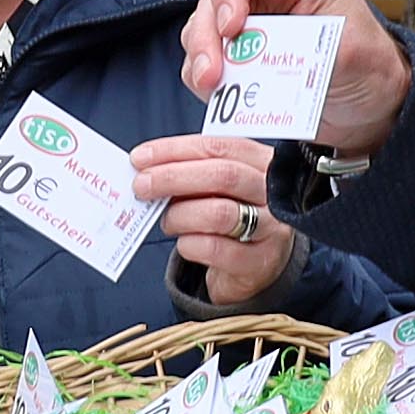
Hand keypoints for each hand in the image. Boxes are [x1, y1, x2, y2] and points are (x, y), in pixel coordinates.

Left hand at [129, 133, 296, 304]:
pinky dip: (189, 244)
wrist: (257, 267)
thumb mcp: (220, 188)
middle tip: (141, 186)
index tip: (141, 157)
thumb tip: (147, 170)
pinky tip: (184, 243)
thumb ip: (192, 173)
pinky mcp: (259, 261)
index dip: (176, 149)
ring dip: (180, 215)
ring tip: (167, 221)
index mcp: (263, 162)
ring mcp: (271, 228)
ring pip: (219, 213)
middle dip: (173, 177)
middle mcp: (273, 192)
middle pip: (222, 175)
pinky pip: (215, 249)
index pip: (219, 146)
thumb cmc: (232, 218)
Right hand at [178, 0, 414, 152]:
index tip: (231, 27)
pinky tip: (222, 95)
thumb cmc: (369, 65)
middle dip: (207, 35)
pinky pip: (205, 59)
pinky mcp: (239, 51)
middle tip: (213, 73)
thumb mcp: (347, 52)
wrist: (370, 104)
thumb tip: (251, 61)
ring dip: (203, 59)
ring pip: (202, 27)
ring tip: (215, 88)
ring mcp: (250, 17)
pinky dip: (208, 80)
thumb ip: (299, 50)